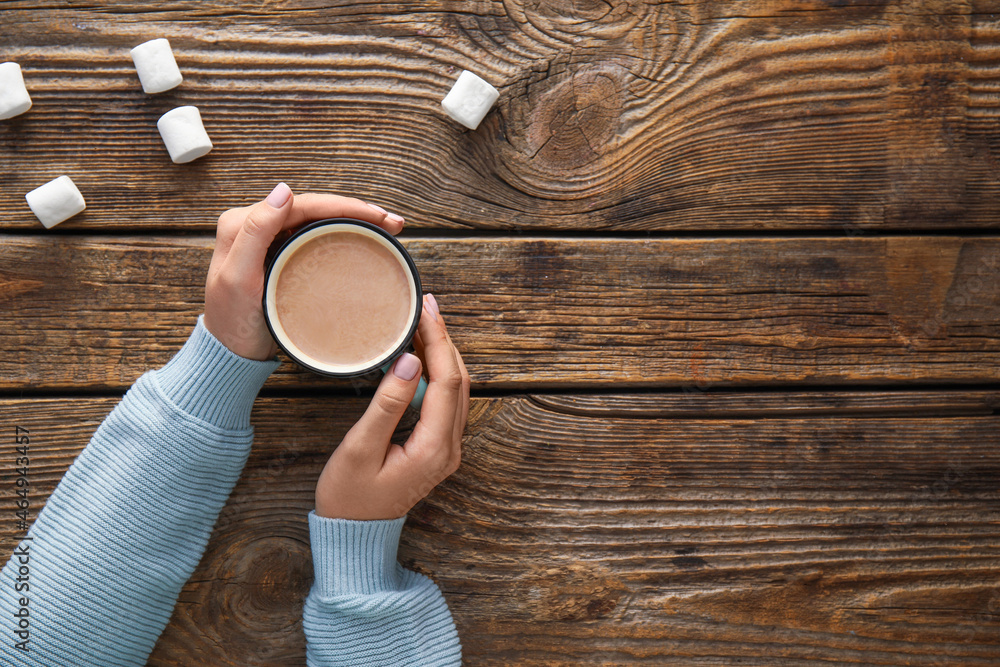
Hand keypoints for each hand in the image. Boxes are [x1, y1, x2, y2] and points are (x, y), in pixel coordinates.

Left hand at [203, 183, 404, 359]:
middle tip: (392, 222)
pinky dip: (341, 234)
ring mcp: (267, 240)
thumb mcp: (239, 277)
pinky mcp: (278, 255)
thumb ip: (255, 231)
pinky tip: (362, 238)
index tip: (378, 216)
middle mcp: (254, 225)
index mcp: (242, 223)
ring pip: (317, 220)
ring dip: (353, 220)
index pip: (302, 204)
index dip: (344, 206)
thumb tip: (283, 189)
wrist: (230, 354)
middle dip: (356, 211)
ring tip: (386, 227)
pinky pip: (314, 236)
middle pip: (313, 208)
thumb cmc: (232, 322)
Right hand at [315, 294, 470, 519]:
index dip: (438, 340)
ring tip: (425, 322)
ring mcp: (447, 450)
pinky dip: (438, 374)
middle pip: (459, 381)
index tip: (426, 310)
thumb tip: (410, 362)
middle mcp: (449, 448)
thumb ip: (388, 405)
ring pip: (456, 390)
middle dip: (444, 340)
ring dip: (443, 354)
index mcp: (434, 448)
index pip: (447, 381)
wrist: (353, 534)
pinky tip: (421, 356)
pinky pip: (446, 403)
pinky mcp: (437, 449)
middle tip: (427, 305)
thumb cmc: (349, 497)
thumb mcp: (360, 448)